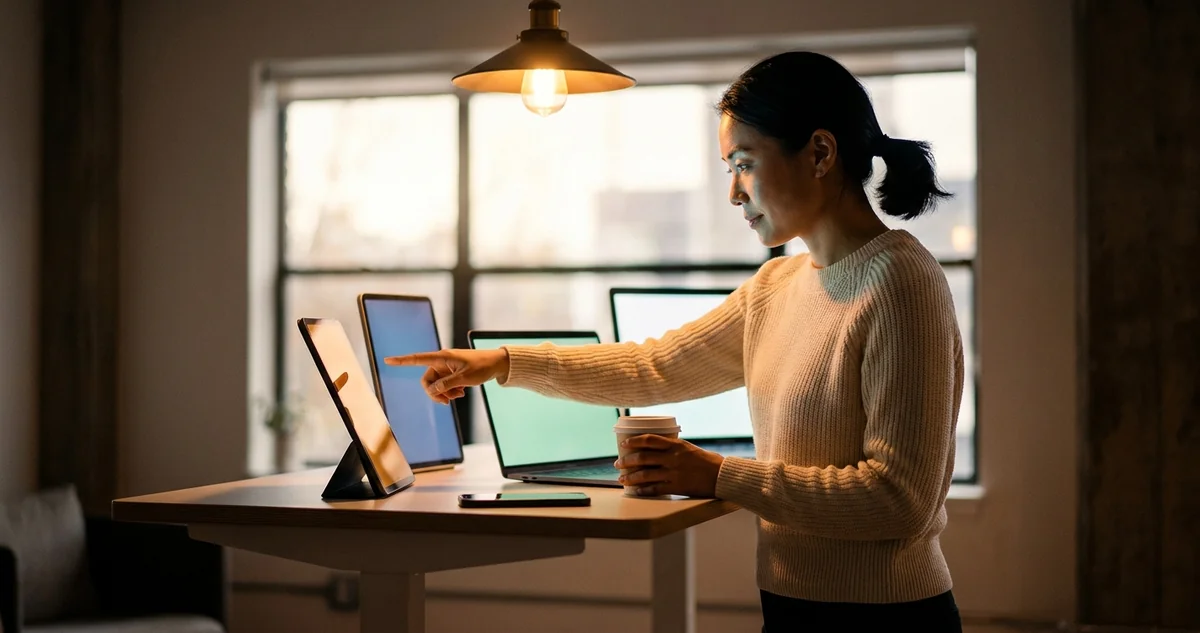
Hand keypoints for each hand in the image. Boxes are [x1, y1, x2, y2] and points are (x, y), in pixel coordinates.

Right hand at [384, 349, 509, 404]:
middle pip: (427, 381)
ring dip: (444, 394)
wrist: (497, 365)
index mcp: (442, 357)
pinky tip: (461, 393)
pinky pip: (443, 386)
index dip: (402, 360)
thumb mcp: (464, 378)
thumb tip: (432, 390)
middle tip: (448, 401)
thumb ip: (447, 385)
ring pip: (436, 385)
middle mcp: (441, 362)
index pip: (418, 359)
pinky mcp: (451, 374)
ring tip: (459, 396)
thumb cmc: (482, 367)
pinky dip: (449, 392)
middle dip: (435, 393)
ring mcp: (446, 368)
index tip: (387, 360)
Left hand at [613, 435, 724, 497]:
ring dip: (631, 477)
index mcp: (676, 445)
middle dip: (626, 461)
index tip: (623, 443)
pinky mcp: (677, 487)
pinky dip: (644, 490)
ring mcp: (674, 473)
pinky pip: (655, 489)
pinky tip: (637, 491)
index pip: (649, 440)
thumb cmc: (706, 461)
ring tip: (622, 479)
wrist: (721, 476)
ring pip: (645, 475)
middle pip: (642, 458)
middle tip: (618, 464)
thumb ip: (672, 448)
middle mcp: (673, 458)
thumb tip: (654, 449)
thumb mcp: (688, 448)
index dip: (633, 441)